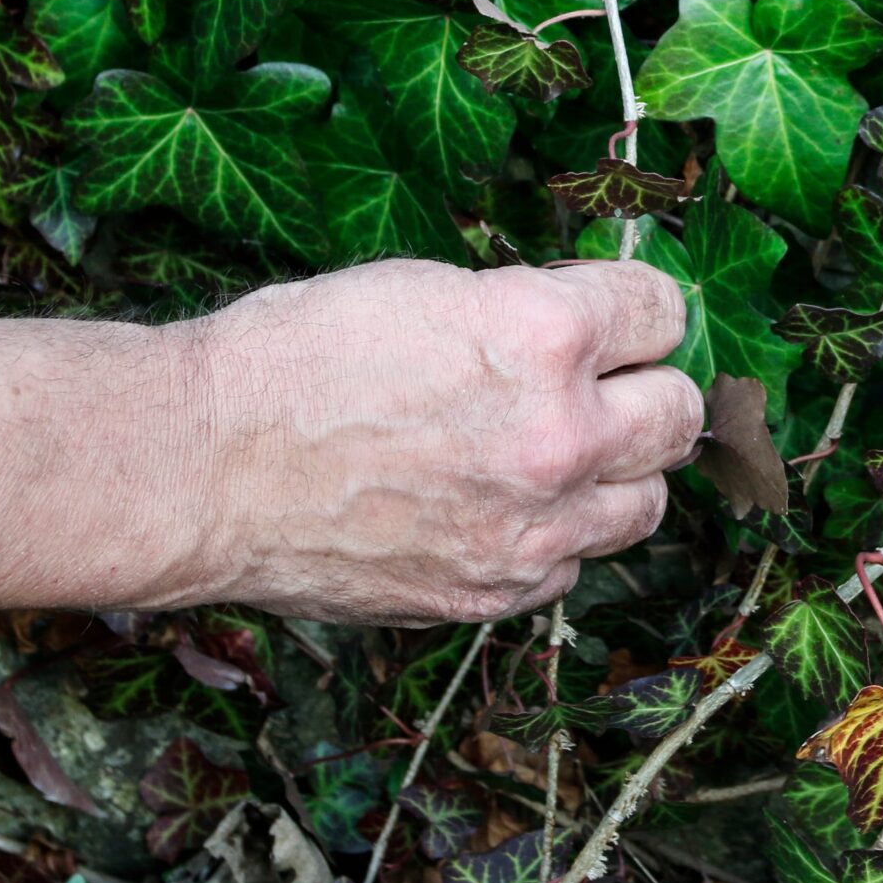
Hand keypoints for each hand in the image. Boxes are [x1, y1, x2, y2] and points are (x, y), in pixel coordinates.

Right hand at [181, 259, 699, 623]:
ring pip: (647, 502)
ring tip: (556, 453)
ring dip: (614, 473)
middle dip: (644, 390)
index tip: (616, 318)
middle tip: (603, 386)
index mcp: (546, 332)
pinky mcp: (495, 593)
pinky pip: (574, 566)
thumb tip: (592, 331)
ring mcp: (534, 526)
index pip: (664, 313)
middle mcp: (559, 433)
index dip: (634, 310)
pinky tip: (501, 510)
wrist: (203, 465)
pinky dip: (553, 540)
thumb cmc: (297, 359)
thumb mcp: (430, 289)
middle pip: (679, 413)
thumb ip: (530, 313)